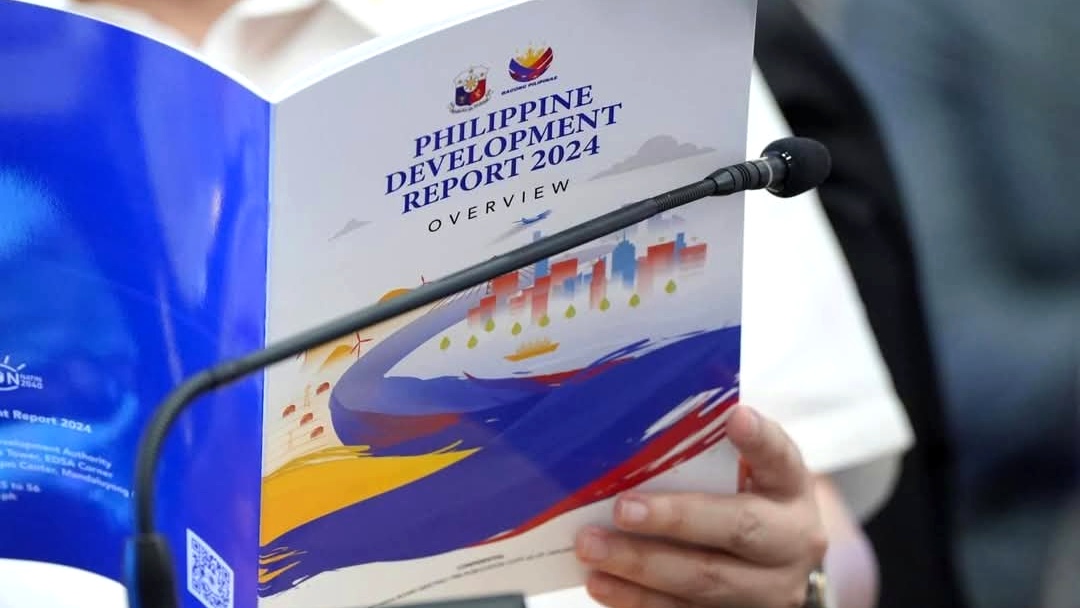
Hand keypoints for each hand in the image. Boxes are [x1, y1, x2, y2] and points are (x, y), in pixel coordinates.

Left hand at [573, 405, 827, 607]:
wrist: (776, 561)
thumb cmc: (743, 499)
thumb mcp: (744, 470)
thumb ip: (709, 451)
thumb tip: (643, 430)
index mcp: (790, 488)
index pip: (780, 457)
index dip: (758, 439)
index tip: (735, 418)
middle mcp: (791, 542)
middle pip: (738, 530)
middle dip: (675, 519)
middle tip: (622, 509)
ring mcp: (768, 590)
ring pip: (704, 583)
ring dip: (641, 566)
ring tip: (592, 548)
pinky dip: (637, 600)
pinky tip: (601, 582)